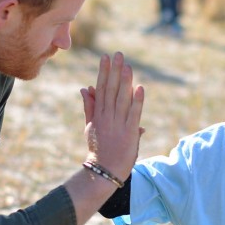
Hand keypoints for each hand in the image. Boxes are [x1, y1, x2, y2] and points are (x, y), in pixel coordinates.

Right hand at [79, 52, 144, 181]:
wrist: (104, 170)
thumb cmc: (98, 149)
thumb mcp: (90, 126)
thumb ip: (89, 107)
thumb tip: (85, 88)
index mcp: (98, 114)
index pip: (101, 88)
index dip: (104, 72)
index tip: (105, 57)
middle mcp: (107, 116)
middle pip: (111, 89)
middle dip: (114, 71)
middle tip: (118, 54)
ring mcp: (118, 123)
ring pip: (122, 98)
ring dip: (125, 81)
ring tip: (127, 65)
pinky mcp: (129, 132)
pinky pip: (134, 113)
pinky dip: (137, 100)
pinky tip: (140, 87)